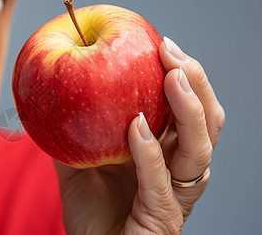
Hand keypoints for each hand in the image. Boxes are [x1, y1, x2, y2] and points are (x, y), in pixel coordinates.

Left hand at [55, 37, 224, 233]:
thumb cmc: (91, 211)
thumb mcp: (77, 162)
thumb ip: (73, 130)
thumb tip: (54, 93)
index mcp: (165, 151)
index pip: (188, 109)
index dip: (183, 76)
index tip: (161, 44)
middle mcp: (178, 169)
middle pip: (206, 122)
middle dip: (194, 82)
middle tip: (171, 52)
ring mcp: (175, 194)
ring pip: (198, 149)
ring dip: (187, 109)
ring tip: (171, 78)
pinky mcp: (162, 217)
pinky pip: (162, 182)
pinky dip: (151, 152)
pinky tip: (138, 127)